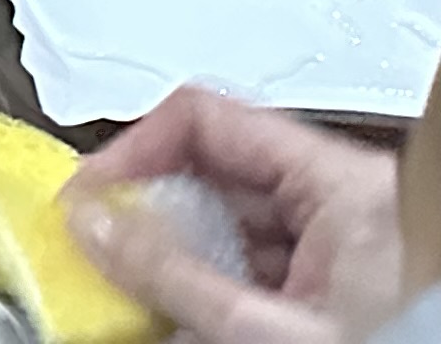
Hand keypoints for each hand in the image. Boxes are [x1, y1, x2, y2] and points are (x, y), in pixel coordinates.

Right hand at [67, 84, 409, 342]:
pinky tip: (189, 312)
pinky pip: (260, 254)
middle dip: (153, 211)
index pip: (208, 119)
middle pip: (216, 170)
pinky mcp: (343, 277)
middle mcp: (349, 200)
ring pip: (233, 218)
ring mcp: (347, 240)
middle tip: (104, 247)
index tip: (91, 192)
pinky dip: (216, 280)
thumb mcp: (268, 326)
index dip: (134, 148)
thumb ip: (177, 276)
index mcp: (345, 186)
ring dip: (180, 253)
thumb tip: (96, 229)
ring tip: (143, 291)